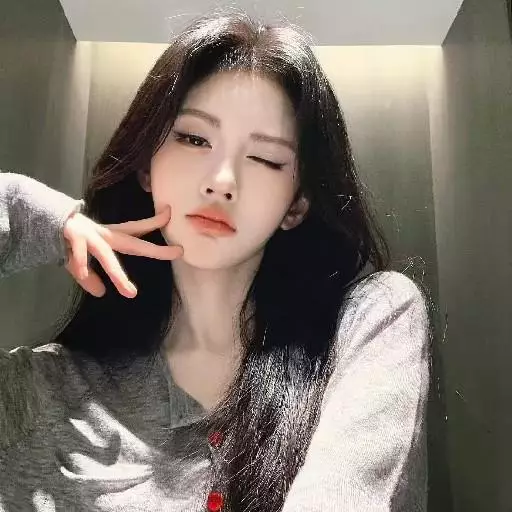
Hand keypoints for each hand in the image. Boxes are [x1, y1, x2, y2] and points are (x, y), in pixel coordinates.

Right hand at [63, 206, 181, 297]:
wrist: (40, 217)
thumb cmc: (66, 239)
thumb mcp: (80, 260)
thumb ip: (91, 276)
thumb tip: (100, 293)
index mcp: (109, 236)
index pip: (136, 229)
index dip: (153, 223)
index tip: (171, 214)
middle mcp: (103, 235)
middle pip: (134, 243)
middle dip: (155, 250)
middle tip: (177, 253)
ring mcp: (88, 235)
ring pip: (107, 257)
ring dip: (118, 275)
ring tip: (130, 294)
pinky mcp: (71, 237)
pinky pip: (78, 255)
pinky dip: (82, 266)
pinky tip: (85, 276)